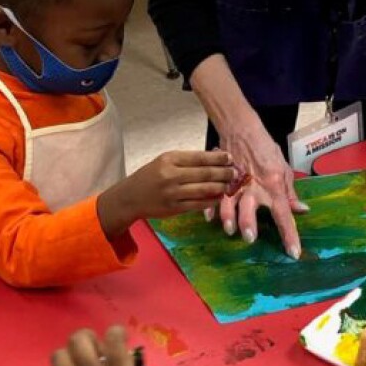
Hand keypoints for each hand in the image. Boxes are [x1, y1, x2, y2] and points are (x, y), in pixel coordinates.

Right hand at [98, 151, 234, 235]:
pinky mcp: (174, 209)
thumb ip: (186, 161)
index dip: (217, 157)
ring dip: (220, 187)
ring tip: (230, 184)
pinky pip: (197, 204)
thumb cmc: (150, 176)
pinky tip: (219, 197)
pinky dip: (211, 201)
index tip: (230, 157)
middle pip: (204, 173)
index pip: (199, 157)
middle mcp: (171, 175)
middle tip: (235, 172)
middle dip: (223, 172)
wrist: (130, 197)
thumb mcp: (164, 161)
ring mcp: (173, 193)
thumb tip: (212, 159)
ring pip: (203, 190)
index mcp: (170, 160)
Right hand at [209, 118, 308, 259]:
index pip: (284, 214)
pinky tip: (209, 217)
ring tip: (229, 230)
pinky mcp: (221, 181)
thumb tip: (301, 211)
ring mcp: (235, 184)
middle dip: (248, 224)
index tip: (293, 253)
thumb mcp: (283, 169)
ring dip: (228, 217)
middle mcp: (254, 187)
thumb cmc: (265, 149)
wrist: (242, 130)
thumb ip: (290, 193)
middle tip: (249, 238)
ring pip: (229, 204)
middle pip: (250, 209)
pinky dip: (210, 207)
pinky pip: (213, 196)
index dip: (289, 235)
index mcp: (273, 186)